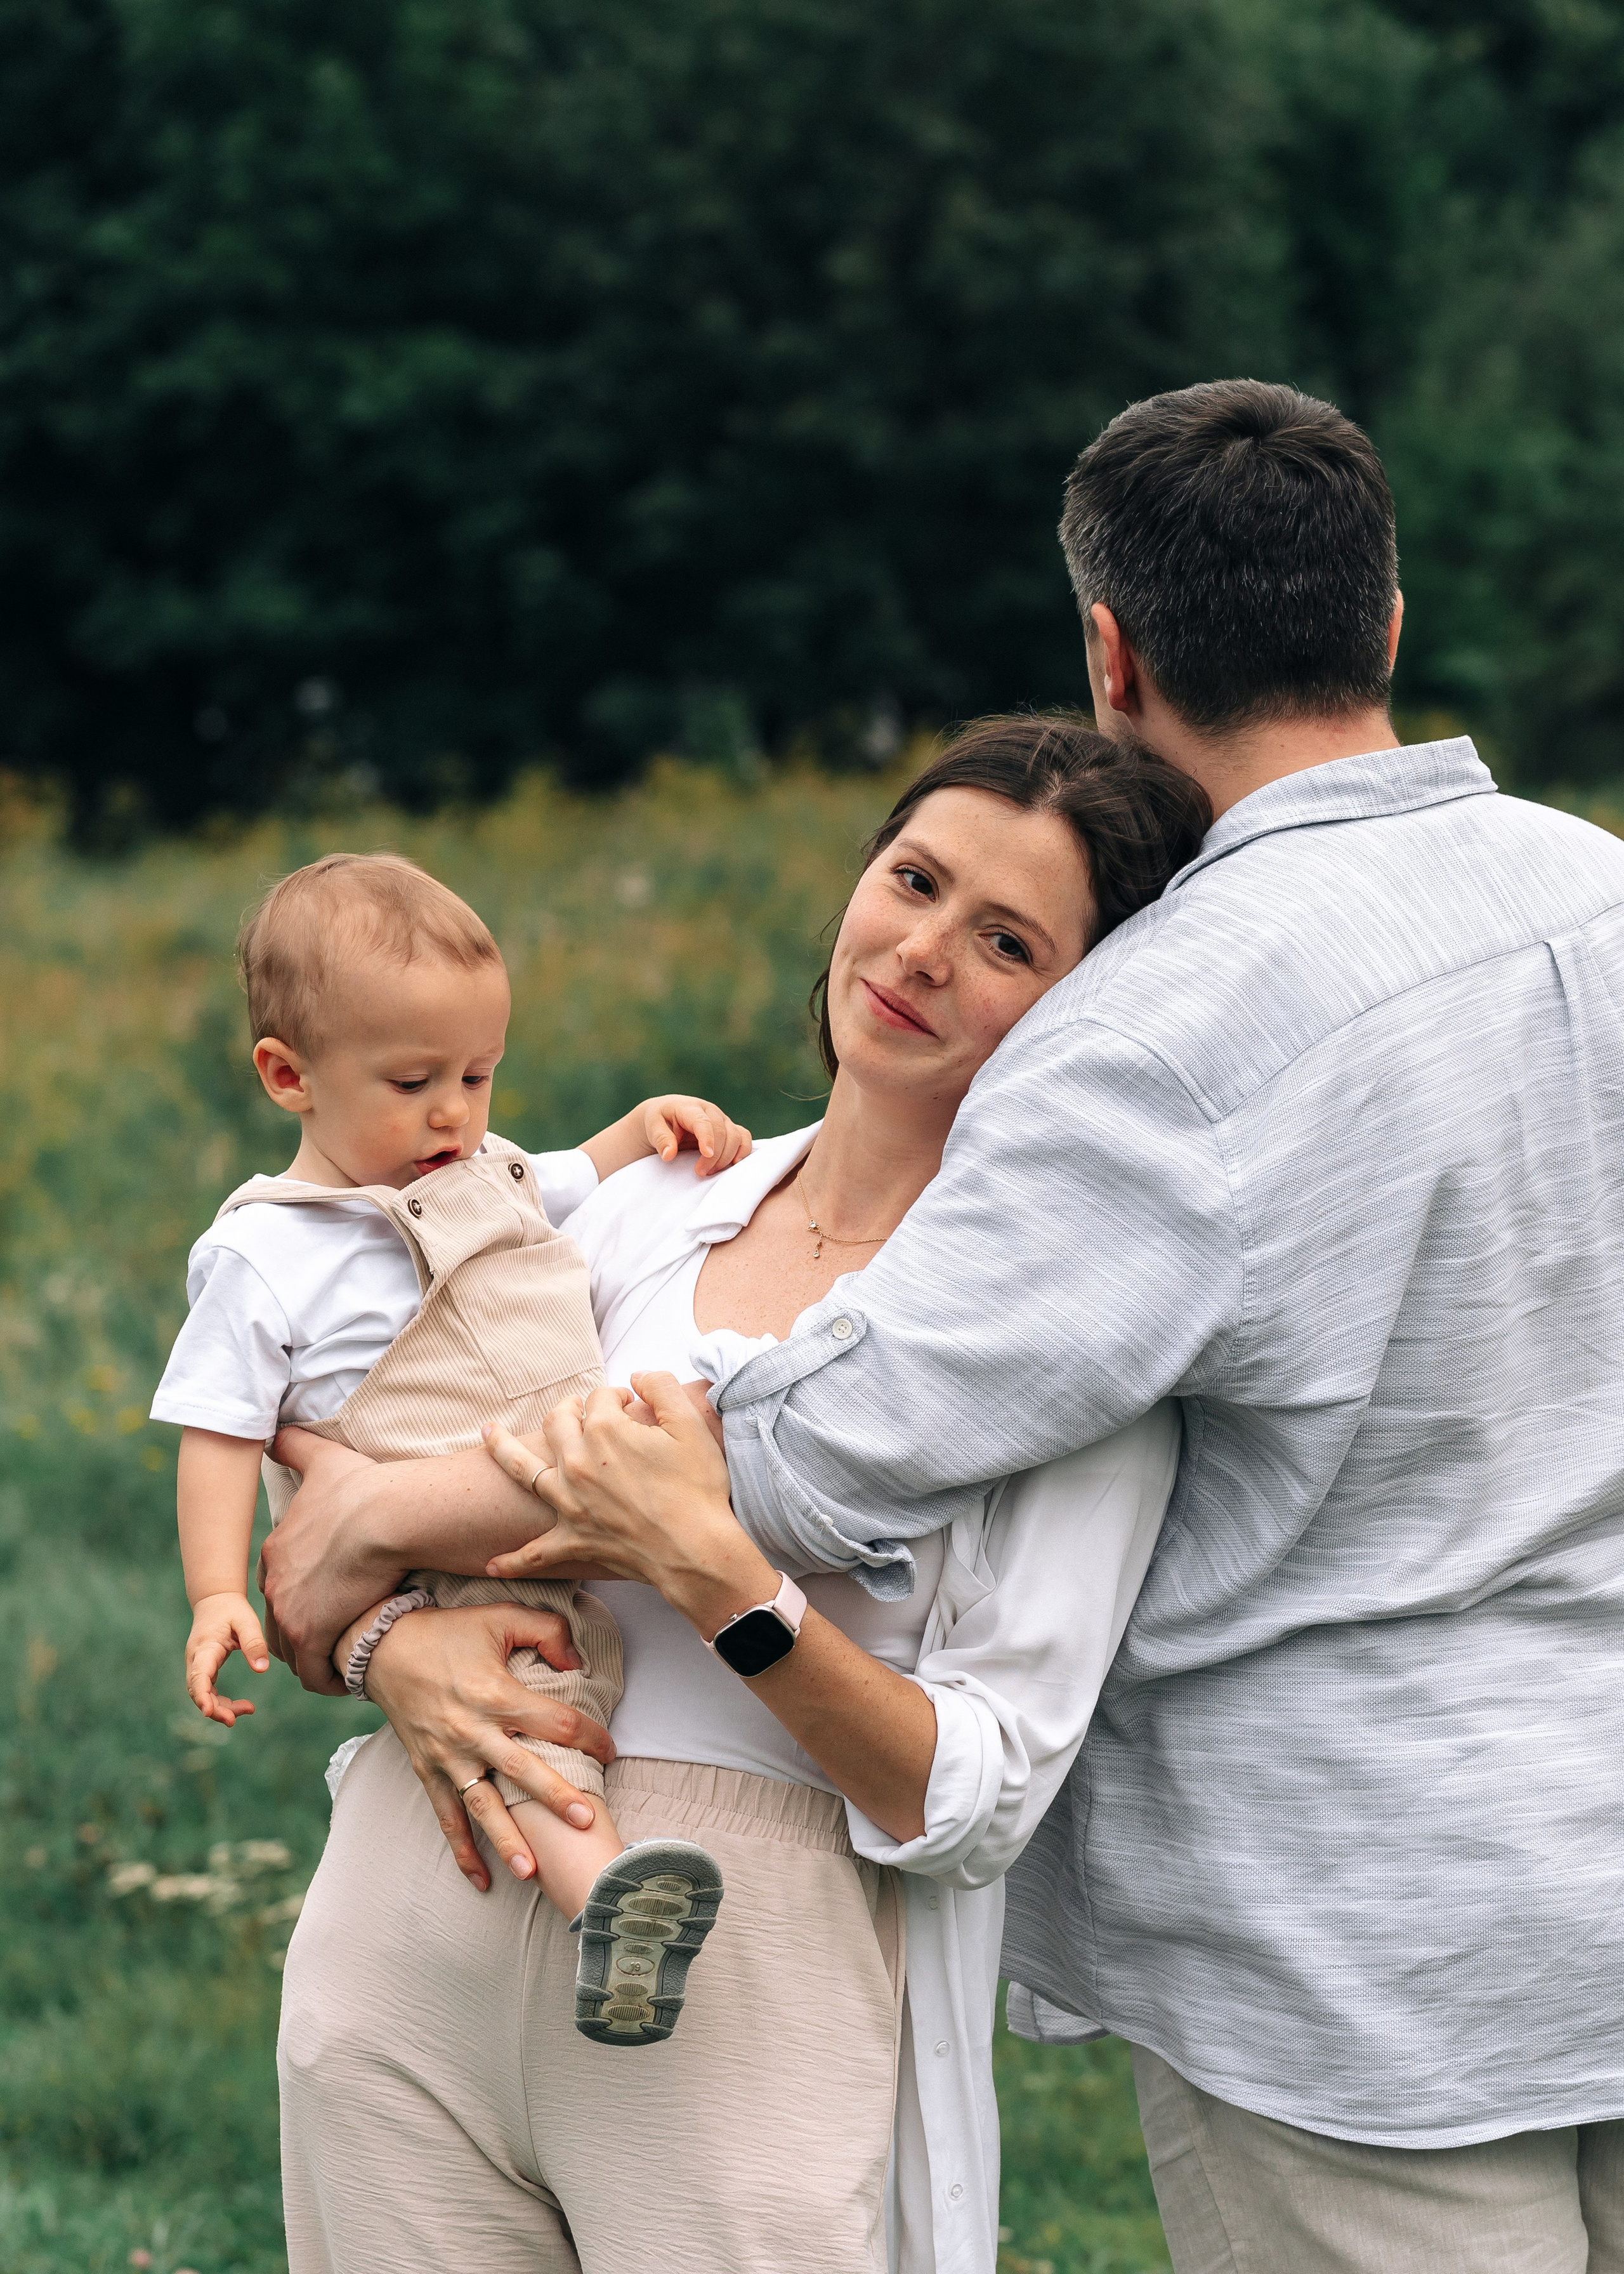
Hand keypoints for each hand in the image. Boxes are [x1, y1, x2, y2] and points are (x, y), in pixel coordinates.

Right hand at [185, 1591, 270, 1725]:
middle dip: (213, 1708)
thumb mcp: (246, 1621)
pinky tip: (242, 1706)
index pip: (199, 1674)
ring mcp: (197, 1665)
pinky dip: (221, 1702)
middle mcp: (196, 1659)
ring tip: (248, 1710)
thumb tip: (261, 1670)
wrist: (216, 1601)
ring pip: (202, 1694)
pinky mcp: (203, 1669)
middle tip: (234, 1720)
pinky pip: (208, 1691)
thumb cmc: (232, 1610)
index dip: (201, 1695)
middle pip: (198, 1690)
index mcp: (205, 1647)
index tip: (208, 1711)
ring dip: (220, 1707)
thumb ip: (254, 1643)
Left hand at [260, 1428, 402, 1695]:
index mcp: (276, 1550)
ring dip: (317, 1657)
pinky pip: (313, 1674)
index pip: (281, 1584)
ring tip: (346, 1655)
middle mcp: (273, 1584)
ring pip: (294, 1651)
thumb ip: (296, 1445)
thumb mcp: (322, 1460)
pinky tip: (351, 1676)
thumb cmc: (363, 1489)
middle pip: (282, 1620)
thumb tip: (277, 1430)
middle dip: (307, 1628)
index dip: (305, 1594)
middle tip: (341, 1631)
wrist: (383, 1518)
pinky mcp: (310, 1636)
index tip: (332, 1599)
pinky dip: (329, 1679)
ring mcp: (288, 1613)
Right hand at [363, 1603, 614, 1890]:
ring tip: (531, 1872)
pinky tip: (481, 1881)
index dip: (587, 1735)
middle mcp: (471, 1730)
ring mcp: (447, 1755)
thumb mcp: (499, 1615)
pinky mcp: (427, 1769)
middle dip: (555, 1797)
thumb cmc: (448, 1631)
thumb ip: (546, 1630)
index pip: (552, 1721)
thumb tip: (577, 1661)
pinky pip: (445, 1816)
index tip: (610, 1750)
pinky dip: (461, 1850)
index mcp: (494, 1693)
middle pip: (522, 1770)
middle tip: (587, 1822)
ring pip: (481, 1805)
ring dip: (506, 1839)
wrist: (382, 1646)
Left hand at [482, 1375, 775, 1632]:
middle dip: (567, 1407)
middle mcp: (577, 1463)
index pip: (599, 1397)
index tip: (632, 1402)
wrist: (695, 1549)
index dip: (617, 1395)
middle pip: (556, 1421)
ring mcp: (570, 1502)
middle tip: (577, 1407)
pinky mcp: (573, 1539)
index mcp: (604, 1431)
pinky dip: (513, 1560)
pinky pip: (534, 1551)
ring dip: (502, 1449)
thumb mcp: (690, 1424)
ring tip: (487, 1434)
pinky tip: (491, 1564)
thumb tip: (637, 1376)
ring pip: (523, 1470)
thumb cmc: (697, 1488)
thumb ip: (661, 1386)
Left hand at [643, 1095, 751, 1177]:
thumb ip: (660, 1139)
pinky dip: (743, 1151)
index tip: (706, 1154)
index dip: (708, 1138)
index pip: (703, 1121)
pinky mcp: (729, 1129)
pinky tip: (733, 1164)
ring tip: (710, 1172)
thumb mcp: (652, 1127)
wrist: (666, 1117)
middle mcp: (710, 1111)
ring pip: (736, 1136)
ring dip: (727, 1157)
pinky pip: (744, 1138)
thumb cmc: (658, 1122)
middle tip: (700, 1172)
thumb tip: (668, 1155)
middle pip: (722, 1132)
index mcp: (689, 1107)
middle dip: (714, 1155)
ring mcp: (722, 1119)